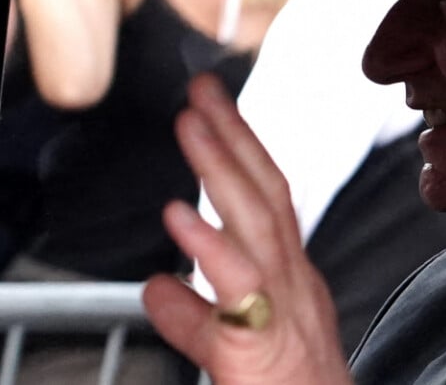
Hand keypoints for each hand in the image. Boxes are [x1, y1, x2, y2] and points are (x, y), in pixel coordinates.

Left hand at [143, 74, 351, 384]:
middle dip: (234, 134)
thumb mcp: (239, 335)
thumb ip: (194, 309)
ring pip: (256, 221)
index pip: (264, 192)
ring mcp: (281, 302)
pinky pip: (238, 288)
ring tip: (192, 124)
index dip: (240, 146)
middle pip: (263, 189)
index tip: (212, 109)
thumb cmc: (283, 383)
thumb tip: (156, 286)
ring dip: (222, 167)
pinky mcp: (262, 341)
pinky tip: (179, 215)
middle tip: (203, 91)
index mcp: (282, 270)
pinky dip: (210, 246)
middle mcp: (289, 275)